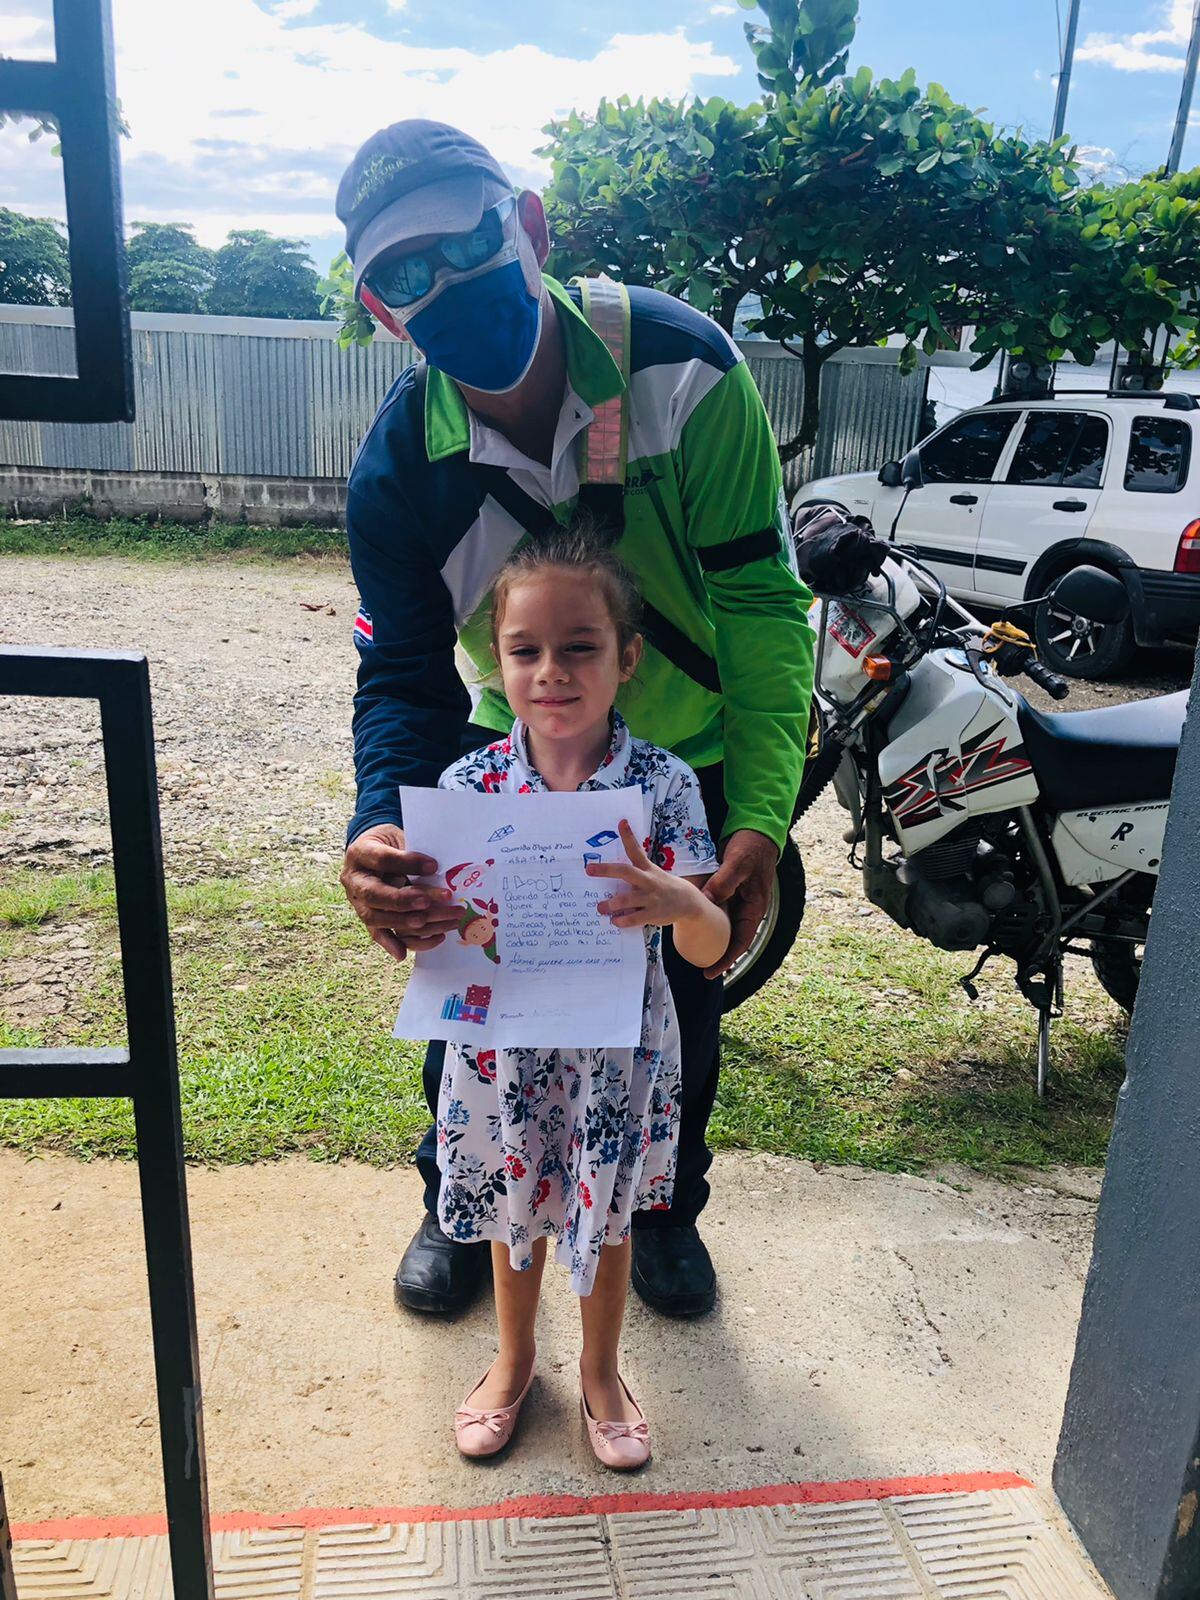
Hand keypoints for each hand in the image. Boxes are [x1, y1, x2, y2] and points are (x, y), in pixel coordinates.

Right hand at [340, 823, 459, 962]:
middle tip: (428, 902)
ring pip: (377, 919)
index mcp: (360, 853)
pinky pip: (379, 935)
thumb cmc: (392, 843)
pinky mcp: (369, 918)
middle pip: (374, 895)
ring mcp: (358, 902)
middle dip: (402, 901)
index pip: (381, 859)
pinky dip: (394, 944)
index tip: (433, 866)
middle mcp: (354, 880)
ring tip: (436, 921)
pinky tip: (409, 950)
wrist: (375, 852)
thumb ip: (412, 852)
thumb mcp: (399, 838)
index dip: (407, 863)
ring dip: (407, 923)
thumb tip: (435, 870)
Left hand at [586, 819, 702, 929]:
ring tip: (600, 907)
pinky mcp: (653, 913)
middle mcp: (648, 880)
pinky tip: (615, 921)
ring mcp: (651, 897)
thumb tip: (606, 871)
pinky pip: (635, 918)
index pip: (636, 850)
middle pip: (626, 872)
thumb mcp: (652, 873)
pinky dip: (623, 920)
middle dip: (606, 870)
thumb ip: (634, 871)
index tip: (621, 822)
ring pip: (628, 899)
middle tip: (589, 869)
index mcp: (647, 868)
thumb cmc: (661, 886)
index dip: (628, 836)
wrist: (688, 902)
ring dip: (611, 904)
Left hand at [701, 829, 778, 978]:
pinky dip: (707, 918)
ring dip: (711, 937)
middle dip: (718, 954)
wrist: (756, 830)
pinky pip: (717, 910)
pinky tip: (692, 922)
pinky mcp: (728, 891)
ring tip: (693, 950)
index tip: (712, 972)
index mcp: (754, 907)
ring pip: (723, 925)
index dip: (727, 959)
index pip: (741, 941)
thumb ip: (723, 883)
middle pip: (732, 937)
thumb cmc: (752, 847)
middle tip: (700, 968)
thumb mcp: (738, 864)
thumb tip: (708, 903)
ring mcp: (738, 900)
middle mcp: (747, 908)